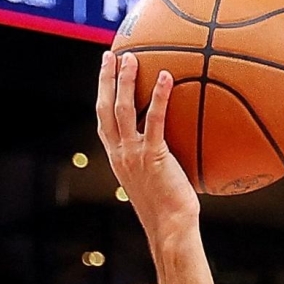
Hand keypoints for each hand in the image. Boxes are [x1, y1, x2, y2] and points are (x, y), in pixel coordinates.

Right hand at [94, 52, 199, 238]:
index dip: (102, 98)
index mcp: (118, 159)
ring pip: (122, 109)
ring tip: (131, 57)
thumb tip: (181, 151)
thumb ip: (161, 163)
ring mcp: (133, 154)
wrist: (170, 228)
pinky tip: (167, 77)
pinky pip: (154, 119)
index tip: (105, 77)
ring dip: (124, 80)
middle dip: (105, 80)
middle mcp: (120, 153)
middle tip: (110, 55)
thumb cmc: (171, 212)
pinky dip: (159, 96)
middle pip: (105, 108)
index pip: (104, 122)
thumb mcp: (160, 183)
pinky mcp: (152, 156)